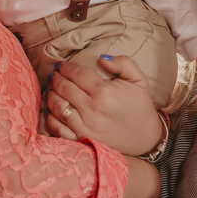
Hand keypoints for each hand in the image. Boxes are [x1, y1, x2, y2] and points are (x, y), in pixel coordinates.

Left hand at [45, 56, 160, 155]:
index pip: (77, 74)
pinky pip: (58, 129)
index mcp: (105, 92)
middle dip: (56, 79)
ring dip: (51, 96)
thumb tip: (101, 57)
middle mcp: (92, 109)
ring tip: (52, 90)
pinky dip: (51, 118)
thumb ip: (123, 63)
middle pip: (64, 88)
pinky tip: (52, 110)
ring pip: (58, 107)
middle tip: (55, 75)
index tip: (61, 66)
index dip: (66, 68)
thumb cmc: (140, 106)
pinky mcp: (81, 139)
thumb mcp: (139, 80)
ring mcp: (85, 126)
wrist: (145, 137)